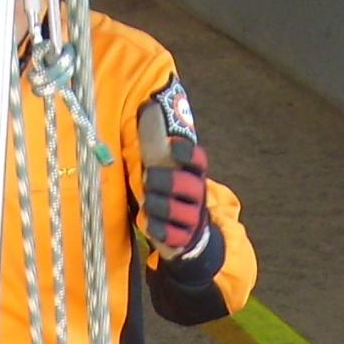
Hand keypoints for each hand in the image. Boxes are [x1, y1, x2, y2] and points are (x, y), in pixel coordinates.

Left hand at [136, 100, 211, 259]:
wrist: (188, 231)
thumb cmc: (168, 190)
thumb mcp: (164, 166)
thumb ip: (156, 143)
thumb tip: (146, 105)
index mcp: (194, 173)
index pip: (197, 159)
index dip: (186, 152)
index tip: (170, 146)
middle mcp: (198, 193)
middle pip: (188, 185)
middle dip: (167, 181)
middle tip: (147, 177)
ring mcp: (192, 217)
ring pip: (181, 212)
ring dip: (160, 205)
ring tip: (146, 200)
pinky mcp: (184, 238)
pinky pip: (174, 235)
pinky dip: (159, 228)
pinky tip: (147, 221)